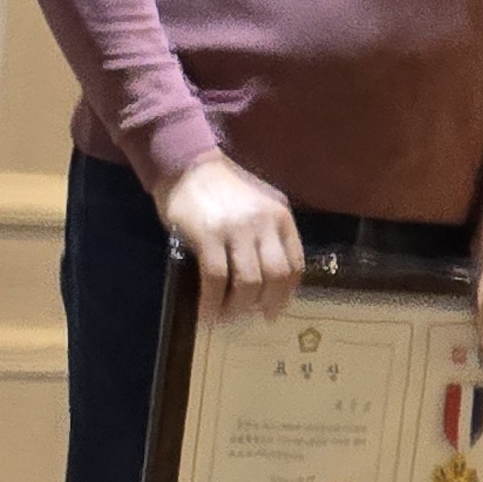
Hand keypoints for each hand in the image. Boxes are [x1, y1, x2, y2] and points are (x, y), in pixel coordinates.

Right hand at [155, 152, 300, 321]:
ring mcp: (236, 229)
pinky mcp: (208, 236)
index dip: (285, 293)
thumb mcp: (258, 206)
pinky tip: (207, 312)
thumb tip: (268, 279)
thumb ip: (268, 234)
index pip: (294, 264)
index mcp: (280, 216)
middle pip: (275, 276)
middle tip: (251, 315)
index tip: (273, 309)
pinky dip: (213, 301)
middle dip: (265, 303)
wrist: (187, 166)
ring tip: (226, 315)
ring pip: (249, 281)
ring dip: (238, 306)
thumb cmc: (222, 189)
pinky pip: (216, 278)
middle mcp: (263, 223)